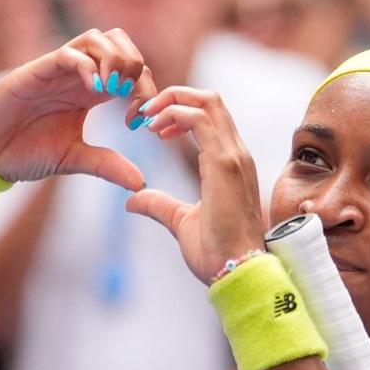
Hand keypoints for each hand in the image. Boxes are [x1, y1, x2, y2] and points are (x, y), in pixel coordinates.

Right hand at [0, 28, 156, 191]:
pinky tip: (94, 92)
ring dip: (115, 61)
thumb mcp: (74, 159)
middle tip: (131, 102)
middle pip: (120, 44)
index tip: (142, 123)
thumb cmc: (23, 151)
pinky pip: (69, 54)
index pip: (131, 72)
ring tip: (114, 93)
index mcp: (90, 92)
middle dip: (135, 69)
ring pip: (98, 38)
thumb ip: (106, 165)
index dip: (145, 92)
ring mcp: (57, 70)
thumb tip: (140, 183)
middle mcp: (77, 75)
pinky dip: (88, 67)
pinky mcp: (37, 71)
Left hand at [124, 87, 267, 282]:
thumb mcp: (181, 222)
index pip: (209, 116)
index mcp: (230, 163)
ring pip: (206, 101)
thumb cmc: (217, 254)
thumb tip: (131, 200)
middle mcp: (236, 153)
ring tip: (146, 118)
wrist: (237, 273)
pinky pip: (199, 119)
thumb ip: (159, 204)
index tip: (151, 128)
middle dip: (173, 96)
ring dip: (171, 101)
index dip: (178, 111)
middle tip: (143, 114)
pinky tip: (155, 130)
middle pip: (209, 99)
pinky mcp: (224, 165)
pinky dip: (174, 114)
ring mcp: (234, 156)